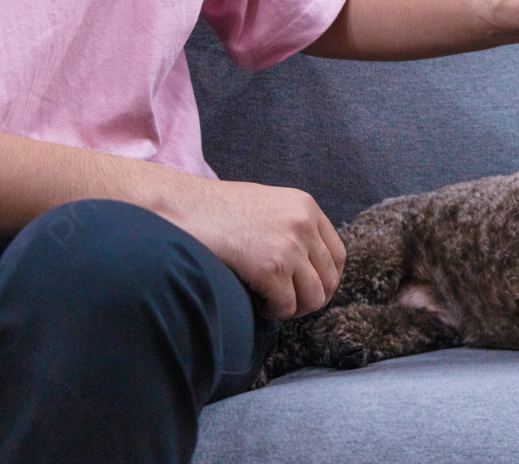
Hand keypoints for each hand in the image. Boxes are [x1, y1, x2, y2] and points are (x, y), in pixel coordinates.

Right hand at [186, 180, 346, 319]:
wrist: (180, 207)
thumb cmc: (215, 211)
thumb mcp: (267, 206)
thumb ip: (293, 227)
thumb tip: (311, 267)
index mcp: (306, 206)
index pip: (338, 255)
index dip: (327, 280)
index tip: (308, 291)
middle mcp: (304, 223)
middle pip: (329, 280)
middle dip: (309, 299)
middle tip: (285, 302)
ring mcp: (290, 245)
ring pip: (313, 298)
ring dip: (293, 308)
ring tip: (270, 302)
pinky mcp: (271, 268)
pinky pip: (286, 307)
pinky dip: (272, 312)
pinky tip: (255, 301)